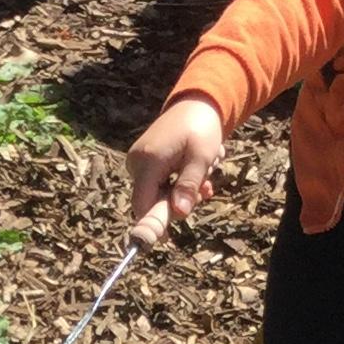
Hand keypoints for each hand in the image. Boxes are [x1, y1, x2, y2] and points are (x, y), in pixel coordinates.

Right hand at [126, 97, 226, 245]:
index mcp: (149, 161)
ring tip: (205, 172)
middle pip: (152, 200)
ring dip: (184, 190)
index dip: (152, 223)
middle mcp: (137, 162)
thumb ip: (188, 186)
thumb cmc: (201, 128)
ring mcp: (139, 161)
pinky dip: (178, 182)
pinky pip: (159, 183)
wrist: (196, 103)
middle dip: (179, 201)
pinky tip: (195, 169)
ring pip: (158, 193)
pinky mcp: (144, 161)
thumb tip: (179, 213)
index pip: (142, 203)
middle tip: (206, 190)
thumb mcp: (201, 158)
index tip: (164, 239)